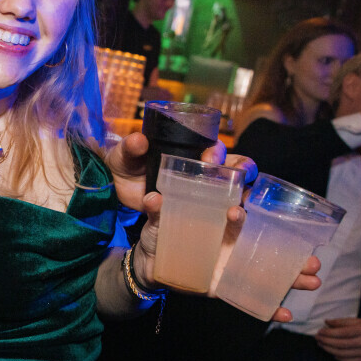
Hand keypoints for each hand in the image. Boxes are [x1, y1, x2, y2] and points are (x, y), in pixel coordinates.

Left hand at [103, 133, 254, 210]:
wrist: (117, 191)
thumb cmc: (127, 165)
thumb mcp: (125, 155)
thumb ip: (131, 147)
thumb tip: (139, 141)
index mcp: (190, 150)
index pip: (213, 147)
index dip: (217, 151)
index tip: (209, 158)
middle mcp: (201, 169)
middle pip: (233, 166)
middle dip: (240, 169)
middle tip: (228, 176)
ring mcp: (201, 191)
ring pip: (233, 189)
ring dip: (242, 193)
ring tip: (240, 200)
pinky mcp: (195, 210)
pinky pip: (218, 213)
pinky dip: (229, 216)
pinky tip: (231, 219)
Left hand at [135, 191, 317, 322]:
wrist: (151, 264)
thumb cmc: (160, 235)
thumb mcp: (158, 221)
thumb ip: (157, 210)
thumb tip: (152, 199)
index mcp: (221, 225)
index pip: (239, 216)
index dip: (245, 214)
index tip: (239, 212)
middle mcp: (234, 244)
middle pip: (270, 246)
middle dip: (293, 252)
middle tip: (312, 258)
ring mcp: (233, 267)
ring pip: (270, 272)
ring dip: (293, 278)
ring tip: (313, 281)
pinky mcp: (227, 287)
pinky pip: (252, 298)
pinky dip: (269, 308)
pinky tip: (284, 315)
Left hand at [315, 317, 360, 360]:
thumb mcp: (358, 321)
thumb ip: (342, 322)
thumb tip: (326, 322)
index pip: (342, 333)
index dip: (328, 333)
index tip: (319, 332)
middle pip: (340, 344)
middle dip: (326, 342)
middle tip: (317, 339)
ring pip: (343, 353)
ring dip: (329, 350)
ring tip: (321, 345)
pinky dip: (338, 357)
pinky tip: (332, 352)